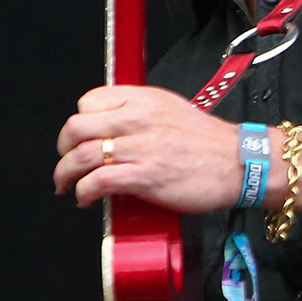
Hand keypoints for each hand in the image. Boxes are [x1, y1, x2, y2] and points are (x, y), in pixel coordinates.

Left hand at [54, 85, 240, 211]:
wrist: (238, 162)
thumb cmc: (208, 142)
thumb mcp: (171, 109)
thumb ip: (140, 113)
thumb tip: (112, 128)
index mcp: (143, 100)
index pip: (89, 101)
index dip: (80, 121)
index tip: (81, 137)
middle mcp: (137, 120)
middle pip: (76, 127)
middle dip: (63, 149)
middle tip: (67, 163)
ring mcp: (140, 148)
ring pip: (80, 156)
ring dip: (65, 175)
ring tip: (67, 186)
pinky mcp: (144, 176)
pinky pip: (97, 181)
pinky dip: (84, 193)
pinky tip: (86, 199)